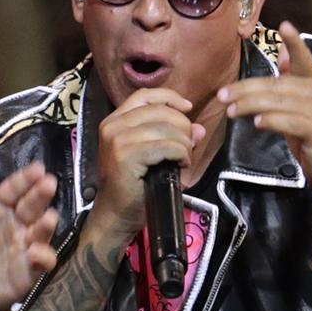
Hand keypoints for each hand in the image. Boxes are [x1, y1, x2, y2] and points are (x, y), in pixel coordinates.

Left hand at [0, 160, 59, 310]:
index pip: (12, 190)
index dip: (24, 179)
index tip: (38, 168)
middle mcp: (15, 224)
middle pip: (31, 206)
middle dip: (41, 195)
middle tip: (49, 183)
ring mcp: (24, 246)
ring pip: (41, 232)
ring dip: (47, 225)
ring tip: (49, 217)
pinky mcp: (29, 269)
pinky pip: (42, 261)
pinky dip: (43, 256)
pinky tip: (35, 253)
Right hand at [92, 88, 204, 235]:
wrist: (116, 215)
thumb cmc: (133, 187)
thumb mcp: (152, 155)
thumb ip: (172, 137)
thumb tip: (198, 129)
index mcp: (115, 120)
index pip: (145, 95)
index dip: (170, 98)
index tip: (188, 108)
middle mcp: (113, 125)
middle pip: (161, 111)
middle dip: (183, 127)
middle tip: (187, 148)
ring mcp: (117, 140)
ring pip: (166, 128)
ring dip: (183, 144)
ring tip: (184, 159)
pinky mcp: (126, 156)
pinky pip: (166, 146)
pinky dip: (180, 154)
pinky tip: (181, 165)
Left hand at [217, 21, 311, 189]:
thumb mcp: (303, 105)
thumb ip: (292, 78)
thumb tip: (281, 51)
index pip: (304, 59)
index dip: (295, 43)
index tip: (284, 25)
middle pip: (278, 85)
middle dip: (247, 89)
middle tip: (223, 95)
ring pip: (280, 102)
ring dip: (252, 106)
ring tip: (231, 111)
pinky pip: (290, 123)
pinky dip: (273, 121)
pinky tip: (258, 123)